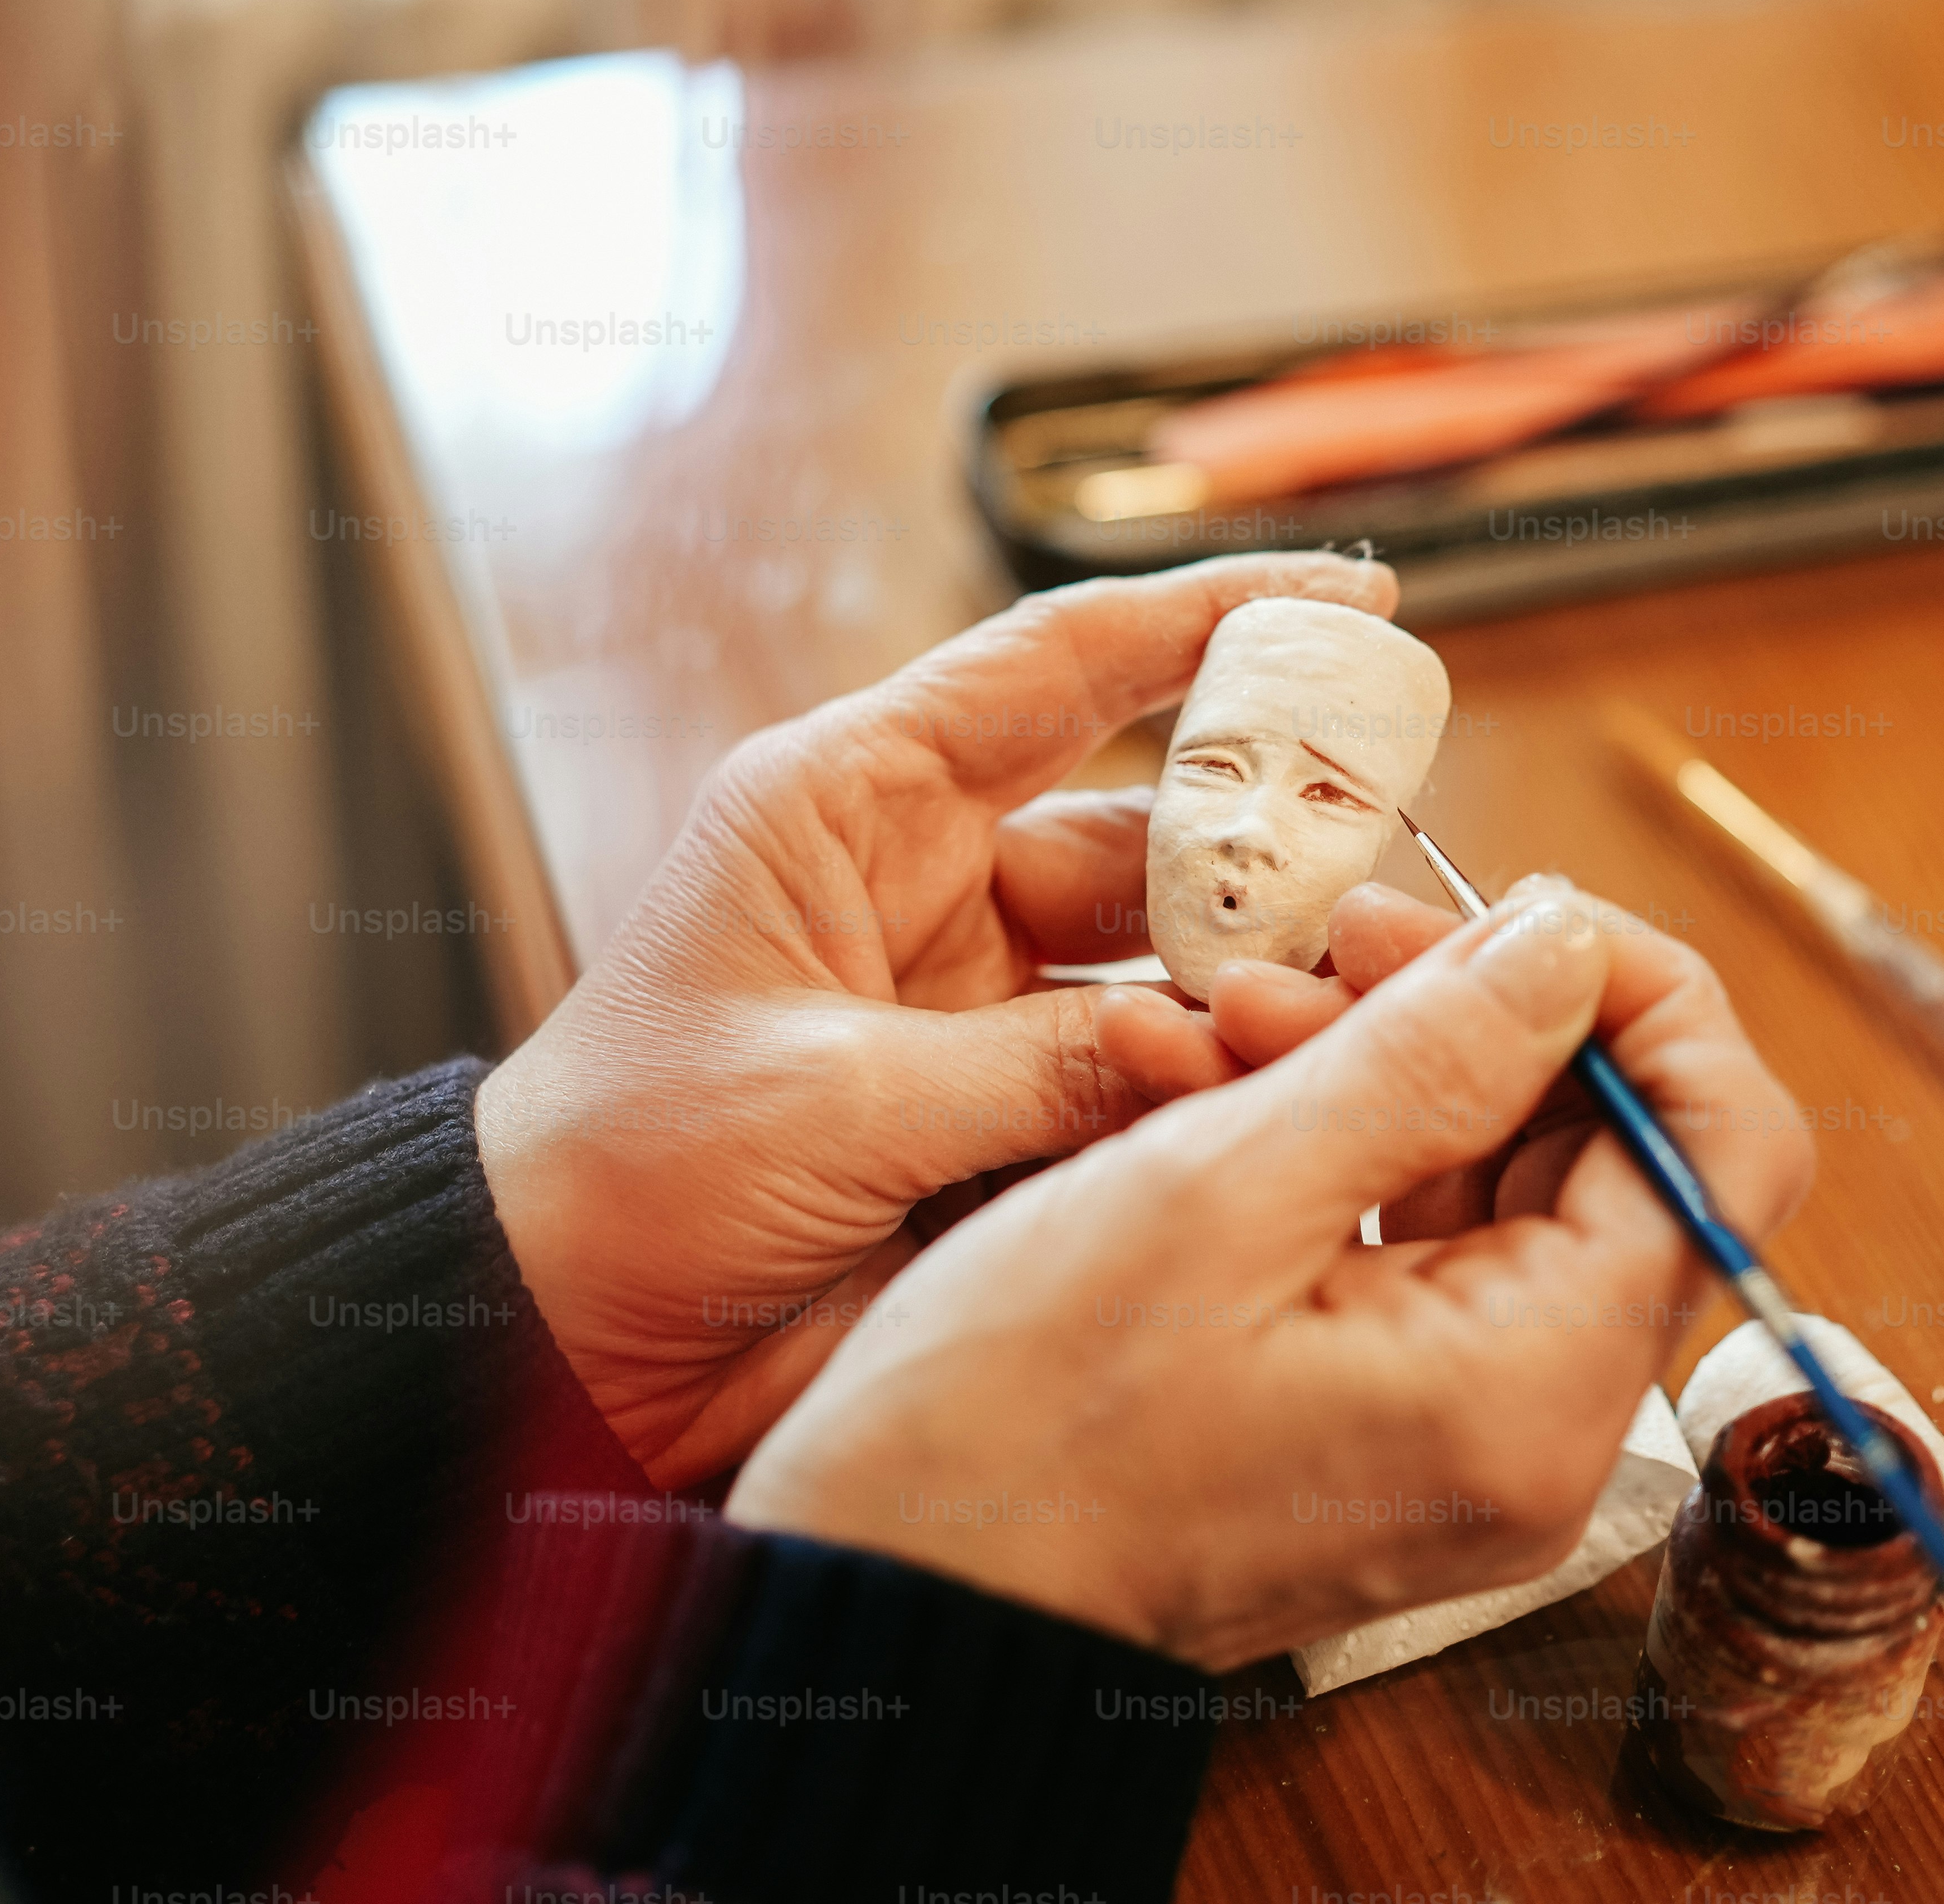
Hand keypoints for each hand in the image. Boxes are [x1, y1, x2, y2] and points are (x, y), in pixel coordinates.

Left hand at [476, 550, 1398, 1489]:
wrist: (558, 1345)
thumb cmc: (625, 1178)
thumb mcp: (828, 1103)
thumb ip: (1028, 1068)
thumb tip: (1206, 1046)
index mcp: (851, 806)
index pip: (1061, 666)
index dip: (1210, 619)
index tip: (1351, 598)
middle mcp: (929, 885)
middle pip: (1149, 832)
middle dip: (1269, 857)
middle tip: (1385, 886)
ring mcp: (971, 1002)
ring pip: (1165, 966)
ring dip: (1244, 997)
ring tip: (1325, 1029)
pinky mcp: (998, 1112)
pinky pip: (1139, 1080)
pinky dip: (1202, 1096)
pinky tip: (1263, 1112)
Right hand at [722, 879, 1814, 1671]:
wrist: (897, 1598)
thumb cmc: (1019, 1424)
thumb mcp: (1215, 1190)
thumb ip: (1423, 1055)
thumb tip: (1573, 943)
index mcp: (1534, 1388)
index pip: (1722, 1148)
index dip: (1645, 1000)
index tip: (1513, 914)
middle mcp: (1540, 1434)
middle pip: (1607, 1158)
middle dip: (1471, 1018)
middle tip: (1317, 943)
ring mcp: (1468, 1442)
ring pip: (1496, 1187)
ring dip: (1375, 1068)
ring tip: (1216, 1016)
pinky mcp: (1392, 1430)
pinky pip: (1414, 1250)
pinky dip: (1331, 1150)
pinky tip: (1207, 1083)